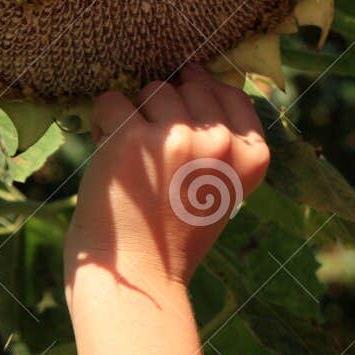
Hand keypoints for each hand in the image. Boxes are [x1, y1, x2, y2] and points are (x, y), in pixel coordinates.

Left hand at [64, 63, 269, 290]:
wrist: (139, 279)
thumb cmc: (174, 235)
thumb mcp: (220, 187)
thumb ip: (221, 140)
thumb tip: (195, 75)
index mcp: (252, 156)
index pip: (231, 93)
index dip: (201, 97)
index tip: (182, 124)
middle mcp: (221, 143)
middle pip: (190, 85)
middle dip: (166, 108)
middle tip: (154, 155)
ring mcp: (178, 138)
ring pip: (152, 89)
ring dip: (134, 115)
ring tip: (132, 160)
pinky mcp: (133, 139)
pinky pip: (112, 101)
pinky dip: (102, 124)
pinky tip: (108, 158)